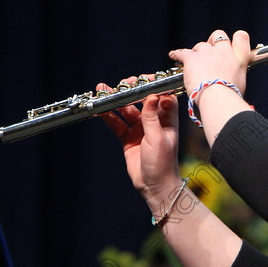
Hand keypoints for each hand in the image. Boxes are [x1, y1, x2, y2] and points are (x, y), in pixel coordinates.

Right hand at [98, 76, 181, 210]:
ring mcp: (140, 129)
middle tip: (120, 84)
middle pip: (141, 100)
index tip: (141, 79)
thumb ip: (152, 117)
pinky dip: (109, 117)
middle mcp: (154, 121)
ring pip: (127, 110)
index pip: (161, 95)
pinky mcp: (129, 138)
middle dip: (130, 91)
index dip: (152, 85)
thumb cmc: (163, 164)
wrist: (154, 186)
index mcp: (167, 119)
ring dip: (116, 101)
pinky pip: (117, 124)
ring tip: (103, 91)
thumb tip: (152, 95)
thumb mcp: (157, 138)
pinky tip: (99, 109)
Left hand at [169, 30, 251, 96]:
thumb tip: (232, 77)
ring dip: (197, 52)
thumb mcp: (241, 83)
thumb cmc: (230, 95)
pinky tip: (174, 55)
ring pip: (201, 45)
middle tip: (210, 52)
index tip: (231, 44)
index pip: (241, 37)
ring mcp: (208, 53)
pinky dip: (177, 54)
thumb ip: (236, 75)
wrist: (218, 98)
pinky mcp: (192, 58)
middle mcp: (224, 52)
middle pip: (218, 35)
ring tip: (193, 61)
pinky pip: (183, 52)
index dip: (237, 38)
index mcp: (239, 58)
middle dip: (213, 41)